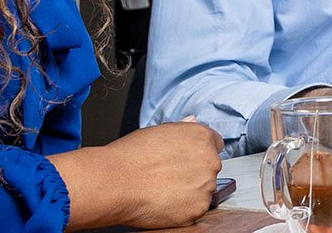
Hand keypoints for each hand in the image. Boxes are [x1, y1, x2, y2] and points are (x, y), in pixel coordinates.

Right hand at [50, 120, 222, 229]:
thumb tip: (192, 121)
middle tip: (170, 174)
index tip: (188, 156)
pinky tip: (164, 200)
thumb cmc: (132, 155)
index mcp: (202, 137)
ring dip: (190, 190)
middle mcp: (209, 161)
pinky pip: (195, 208)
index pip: (215, 142)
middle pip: (210, 166)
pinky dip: (183, 207)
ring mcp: (205, 187)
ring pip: (204, 189)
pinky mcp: (197, 210)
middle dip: (195, 170)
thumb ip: (182, 128)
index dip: (199, 150)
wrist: (116, 182)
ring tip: (164, 188)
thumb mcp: (159, 131)